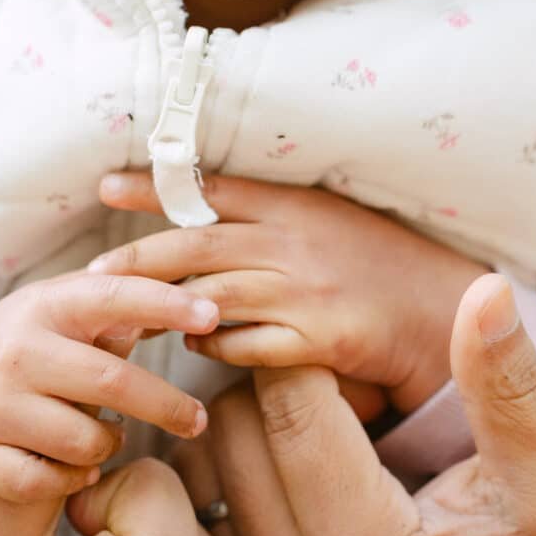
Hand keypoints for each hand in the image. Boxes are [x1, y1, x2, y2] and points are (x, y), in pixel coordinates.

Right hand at [0, 271, 220, 495]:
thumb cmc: (33, 343)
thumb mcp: (69, 310)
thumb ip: (124, 309)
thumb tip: (199, 308)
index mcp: (44, 305)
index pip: (112, 297)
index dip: (165, 303)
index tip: (211, 315)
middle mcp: (11, 351)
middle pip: (111, 383)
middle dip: (166, 406)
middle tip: (195, 421)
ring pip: (85, 442)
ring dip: (110, 444)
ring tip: (107, 436)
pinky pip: (46, 483)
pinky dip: (73, 479)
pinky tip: (75, 466)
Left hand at [94, 172, 487, 414]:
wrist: (441, 309)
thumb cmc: (377, 263)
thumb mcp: (324, 222)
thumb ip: (266, 221)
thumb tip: (199, 233)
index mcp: (294, 207)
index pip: (211, 192)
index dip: (155, 190)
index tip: (106, 188)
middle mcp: (294, 245)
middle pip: (197, 248)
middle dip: (139, 259)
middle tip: (94, 273)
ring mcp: (306, 292)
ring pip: (214, 299)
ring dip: (168, 311)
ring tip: (135, 319)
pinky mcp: (320, 338)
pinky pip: (249, 346)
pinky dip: (217, 347)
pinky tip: (199, 347)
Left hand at [179, 274, 535, 535]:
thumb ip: (513, 387)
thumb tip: (484, 291)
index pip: (287, 401)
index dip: (312, 348)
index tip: (350, 343)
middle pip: (232, 429)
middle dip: (274, 381)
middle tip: (337, 379)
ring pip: (207, 468)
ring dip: (246, 423)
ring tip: (313, 416)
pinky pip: (209, 515)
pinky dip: (230, 473)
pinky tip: (286, 460)